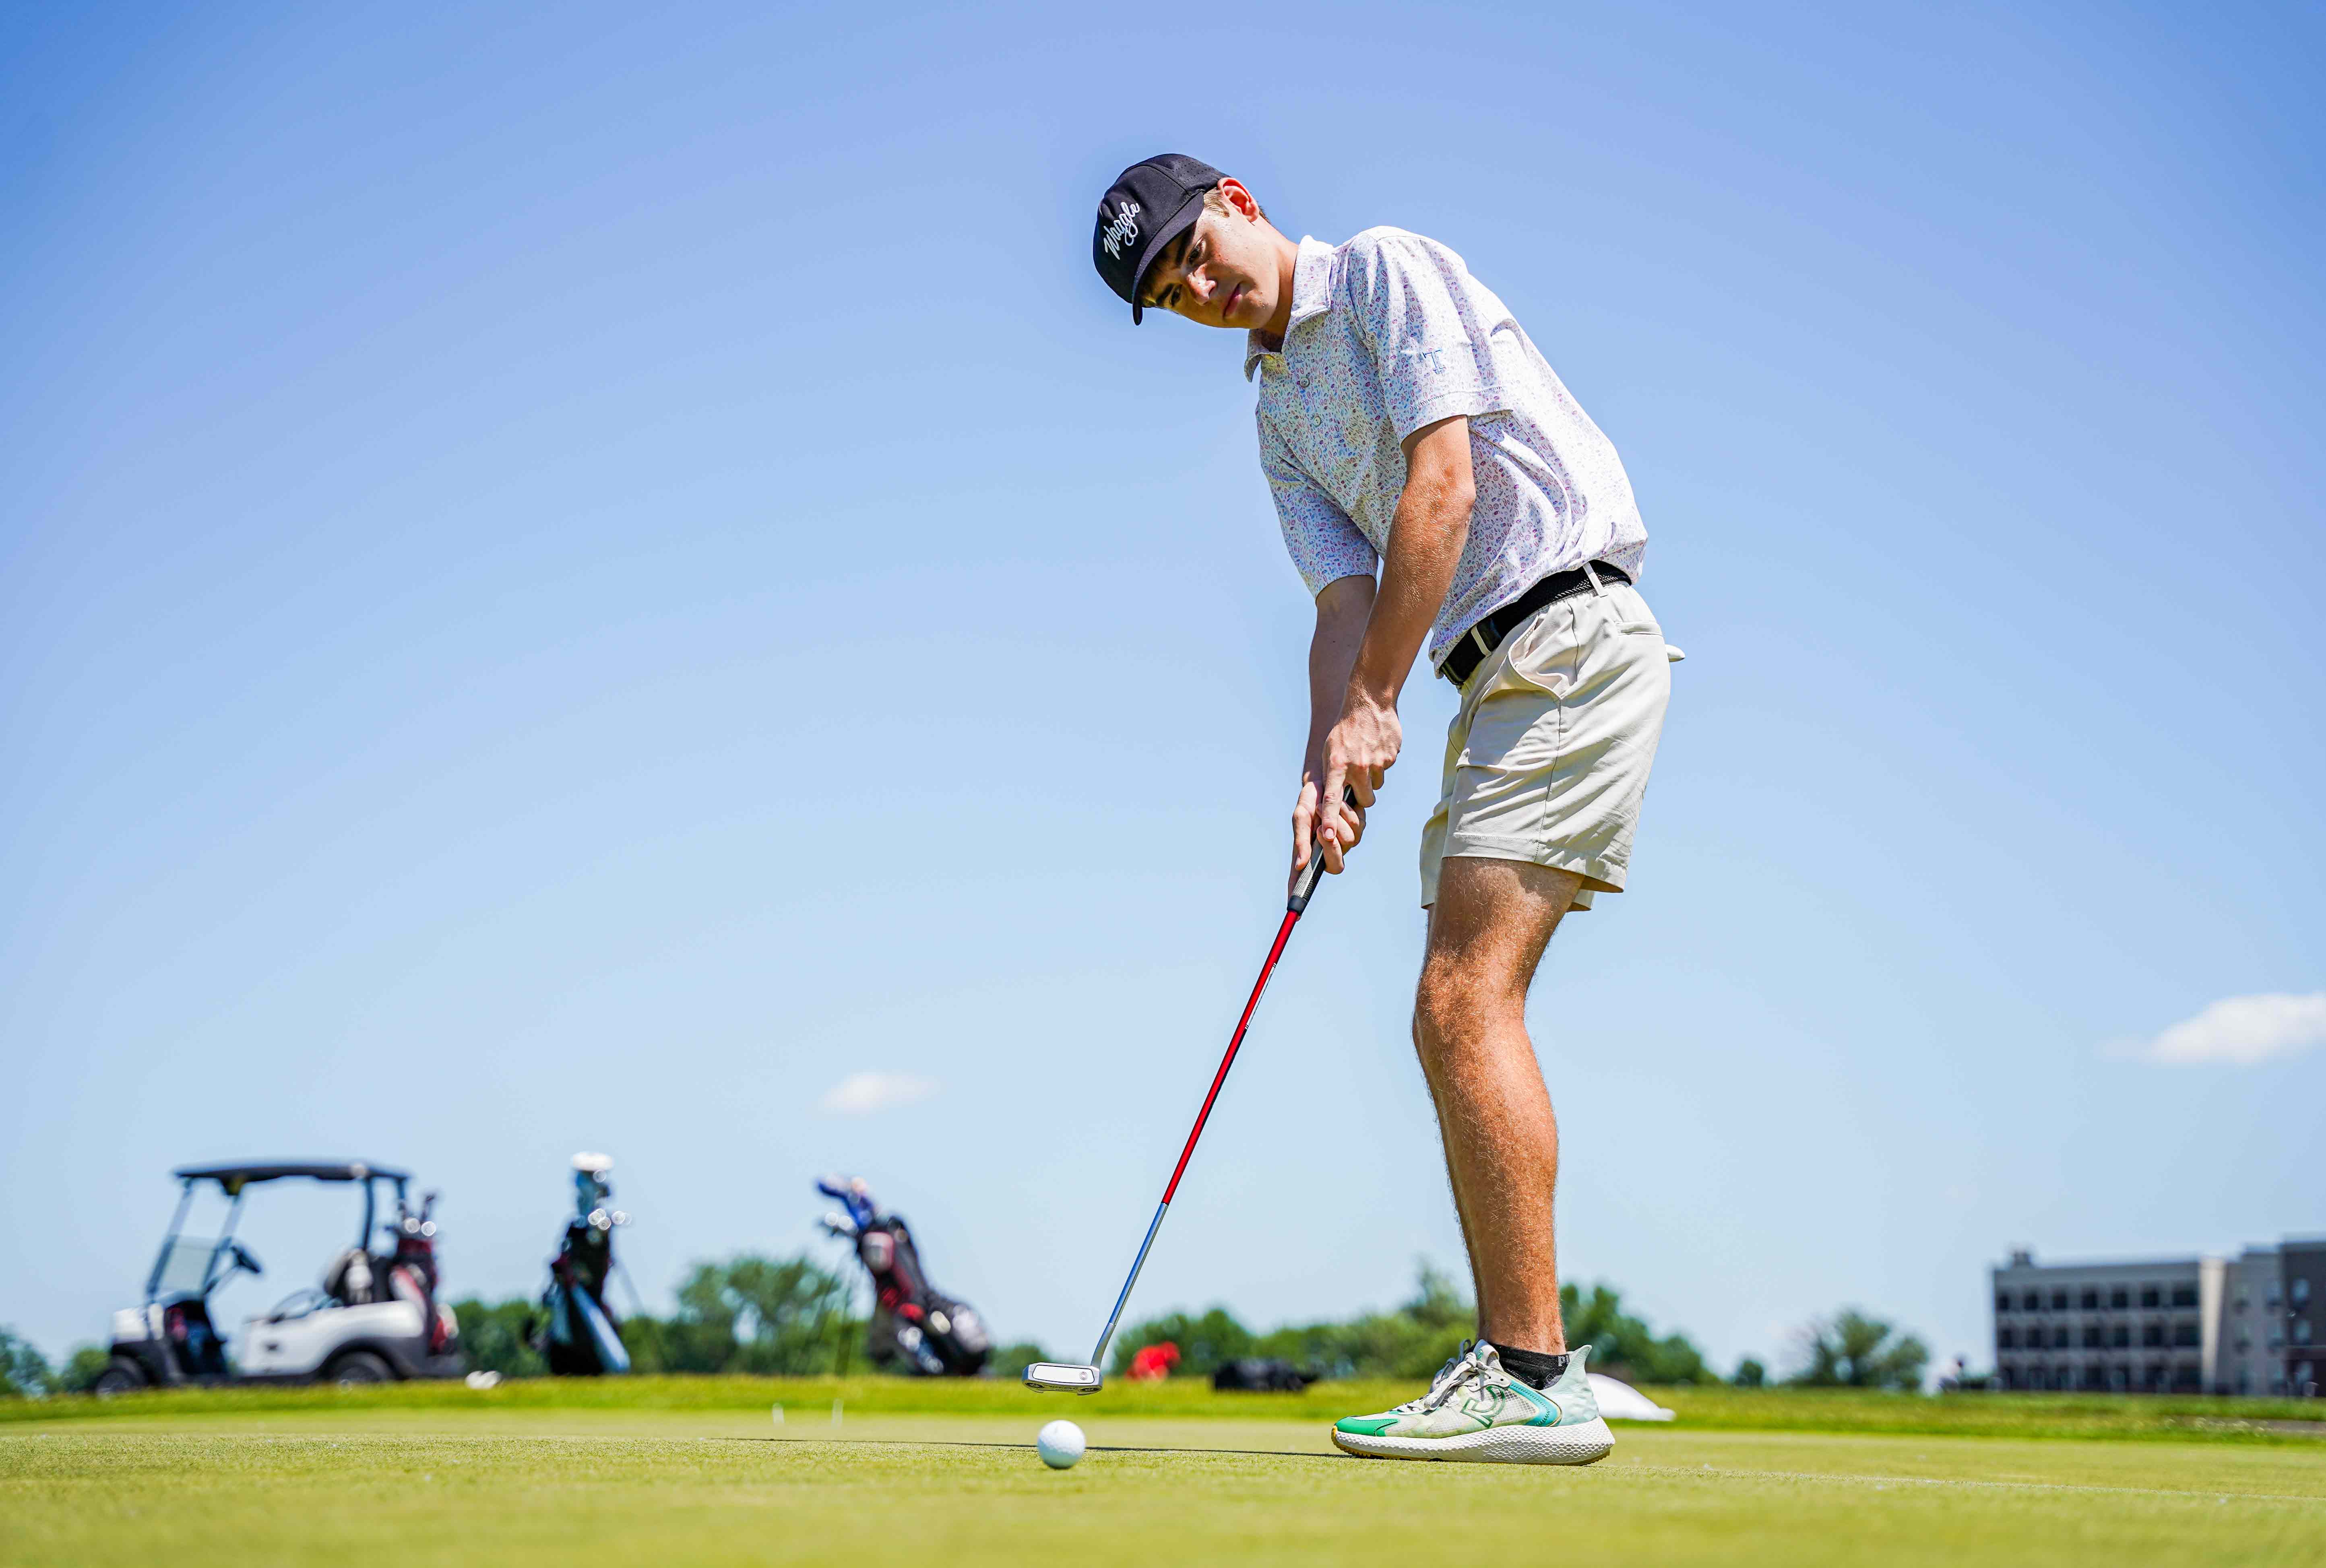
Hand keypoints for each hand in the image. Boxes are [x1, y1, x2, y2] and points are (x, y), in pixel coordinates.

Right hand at [1291, 775, 1367, 889]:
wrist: (1329, 778)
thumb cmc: (1309, 800)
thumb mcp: (1302, 816)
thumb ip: (1301, 840)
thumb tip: (1299, 865)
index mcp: (1309, 852)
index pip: (1302, 879)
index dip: (1299, 895)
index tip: (1295, 911)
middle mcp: (1328, 851)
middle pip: (1336, 866)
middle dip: (1331, 847)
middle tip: (1321, 827)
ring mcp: (1345, 842)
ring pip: (1350, 842)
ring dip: (1337, 821)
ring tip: (1328, 807)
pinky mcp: (1358, 829)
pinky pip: (1359, 827)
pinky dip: (1348, 813)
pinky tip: (1341, 804)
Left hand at [1316, 689, 1402, 870]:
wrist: (1369, 701)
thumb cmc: (1345, 729)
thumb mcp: (1330, 750)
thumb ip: (1333, 775)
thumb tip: (1335, 801)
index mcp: (1336, 765)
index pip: (1331, 799)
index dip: (1330, 820)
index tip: (1327, 837)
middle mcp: (1356, 766)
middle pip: (1364, 801)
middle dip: (1363, 795)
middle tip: (1359, 777)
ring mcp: (1375, 762)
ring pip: (1377, 786)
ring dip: (1372, 778)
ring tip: (1366, 756)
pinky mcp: (1390, 757)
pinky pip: (1386, 771)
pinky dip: (1382, 763)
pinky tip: (1376, 747)